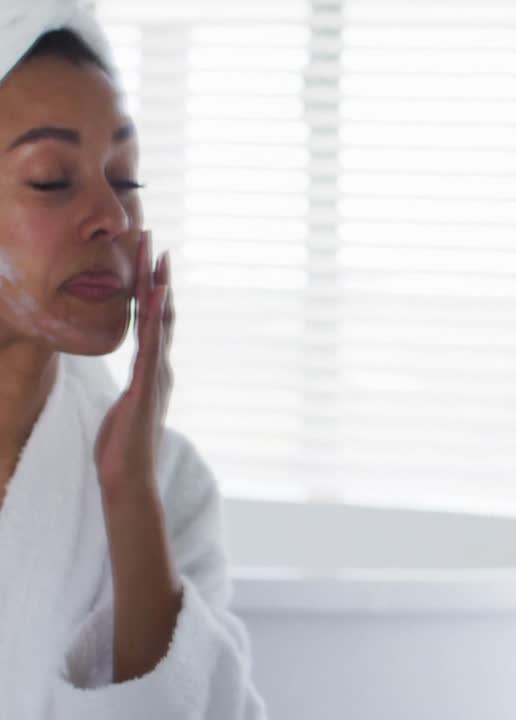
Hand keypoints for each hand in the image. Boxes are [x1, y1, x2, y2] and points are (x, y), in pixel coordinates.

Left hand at [95, 231, 173, 498]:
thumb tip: (137, 386)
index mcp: (153, 370)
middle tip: (155, 242)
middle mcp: (160, 366)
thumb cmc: (123, 447)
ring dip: (157, 286)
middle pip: (161, 312)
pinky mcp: (146, 383)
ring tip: (156, 255)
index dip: (154, 290)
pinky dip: (155, 317)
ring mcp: (155, 373)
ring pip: (159, 321)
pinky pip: (150, 343)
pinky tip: (154, 295)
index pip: (155, 322)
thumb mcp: (127, 409)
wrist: (128, 475)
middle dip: (157, 276)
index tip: (153, 261)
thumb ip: (135, 391)